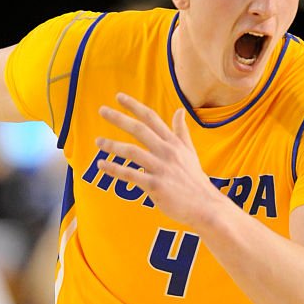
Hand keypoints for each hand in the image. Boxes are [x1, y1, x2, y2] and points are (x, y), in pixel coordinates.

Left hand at [96, 93, 218, 229]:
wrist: (205, 206)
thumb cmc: (195, 180)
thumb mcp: (190, 152)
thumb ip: (181, 131)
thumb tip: (179, 110)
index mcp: (174, 143)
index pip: (152, 118)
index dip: (134, 106)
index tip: (119, 97)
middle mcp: (167, 152)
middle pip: (139, 130)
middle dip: (119, 118)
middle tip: (102, 110)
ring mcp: (161, 168)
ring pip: (132, 152)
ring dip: (112, 146)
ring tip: (98, 142)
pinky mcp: (155, 186)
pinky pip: (130, 175)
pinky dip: (114, 169)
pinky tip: (102, 165)